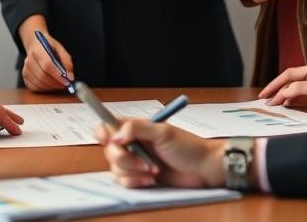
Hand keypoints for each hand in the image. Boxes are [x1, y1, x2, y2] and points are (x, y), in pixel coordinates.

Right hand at [18, 16, 73, 91]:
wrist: (35, 44)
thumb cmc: (48, 47)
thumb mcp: (60, 48)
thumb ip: (66, 61)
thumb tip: (70, 77)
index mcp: (38, 51)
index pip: (47, 65)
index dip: (58, 76)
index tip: (67, 81)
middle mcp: (29, 60)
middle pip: (42, 76)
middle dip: (55, 83)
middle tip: (65, 85)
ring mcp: (25, 69)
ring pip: (38, 83)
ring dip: (51, 87)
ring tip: (59, 84)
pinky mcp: (25, 76)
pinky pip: (33, 87)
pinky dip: (44, 89)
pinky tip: (50, 85)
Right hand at [95, 120, 226, 188]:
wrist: (203, 169)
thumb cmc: (187, 146)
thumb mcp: (163, 132)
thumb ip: (137, 128)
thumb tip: (116, 135)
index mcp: (135, 128)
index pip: (109, 125)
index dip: (103, 132)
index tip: (107, 140)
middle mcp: (132, 143)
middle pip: (110, 150)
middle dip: (123, 158)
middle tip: (142, 161)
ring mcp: (135, 161)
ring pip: (116, 168)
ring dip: (132, 171)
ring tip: (152, 171)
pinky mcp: (140, 177)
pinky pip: (124, 181)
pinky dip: (135, 182)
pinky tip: (150, 179)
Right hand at [259, 61, 306, 110]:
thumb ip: (299, 89)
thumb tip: (283, 93)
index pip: (288, 75)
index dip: (275, 85)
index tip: (265, 95)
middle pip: (291, 80)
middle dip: (277, 89)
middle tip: (265, 99)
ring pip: (297, 86)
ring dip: (286, 94)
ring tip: (274, 103)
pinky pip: (304, 92)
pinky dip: (295, 97)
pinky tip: (290, 103)